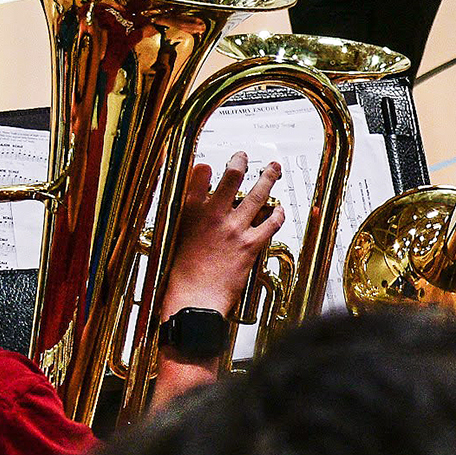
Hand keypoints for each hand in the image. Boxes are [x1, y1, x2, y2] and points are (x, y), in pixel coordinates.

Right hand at [164, 153, 284, 314]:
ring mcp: (234, 228)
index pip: (199, 174)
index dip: (207, 166)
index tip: (211, 164)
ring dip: (267, 179)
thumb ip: (187, 217)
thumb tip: (193, 207)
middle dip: (240, 162)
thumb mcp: (175, 237)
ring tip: (273, 169)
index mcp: (191, 211)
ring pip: (257, 195)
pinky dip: (278, 214)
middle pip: (232, 177)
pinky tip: (280, 209)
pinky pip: (271, 224)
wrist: (193, 297)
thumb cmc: (181, 273)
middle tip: (244, 157)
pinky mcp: (250, 245)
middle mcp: (214, 215)